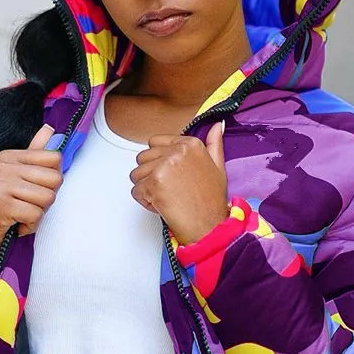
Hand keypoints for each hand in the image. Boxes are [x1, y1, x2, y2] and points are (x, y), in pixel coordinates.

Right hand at [0, 123, 63, 271]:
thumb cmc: (3, 208)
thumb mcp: (19, 178)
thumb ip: (35, 153)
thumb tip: (50, 128)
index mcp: (8, 156)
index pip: (54, 158)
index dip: (52, 180)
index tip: (34, 189)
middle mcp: (2, 166)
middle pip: (55, 179)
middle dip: (46, 199)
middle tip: (27, 204)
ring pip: (47, 198)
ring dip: (38, 214)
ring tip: (20, 214)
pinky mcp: (0, 205)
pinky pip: (35, 214)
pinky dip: (30, 225)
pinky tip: (16, 224)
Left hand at [129, 120, 228, 246]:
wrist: (209, 226)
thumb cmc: (212, 201)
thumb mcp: (218, 167)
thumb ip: (213, 144)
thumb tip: (215, 126)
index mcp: (190, 144)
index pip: (154, 142)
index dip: (158, 161)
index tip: (170, 175)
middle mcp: (176, 151)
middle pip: (142, 158)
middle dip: (150, 176)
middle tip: (170, 190)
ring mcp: (164, 167)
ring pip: (136, 175)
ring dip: (147, 189)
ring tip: (167, 198)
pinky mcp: (153, 184)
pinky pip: (136, 191)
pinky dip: (146, 202)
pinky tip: (163, 206)